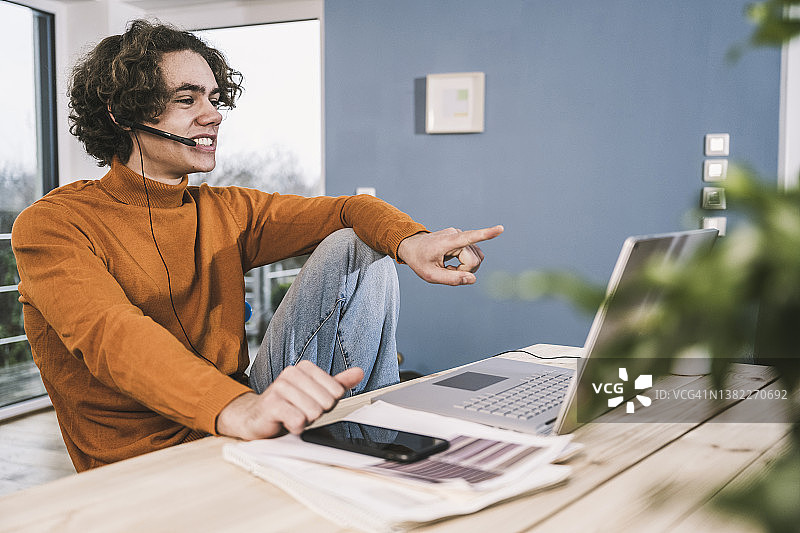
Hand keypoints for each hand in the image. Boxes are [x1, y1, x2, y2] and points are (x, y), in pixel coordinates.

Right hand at [216, 360, 363, 439]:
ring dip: (306, 421)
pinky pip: (298, 420)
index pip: (336, 391)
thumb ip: (338, 382)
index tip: (313, 403)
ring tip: (294, 417)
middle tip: (302, 412)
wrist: (258, 418)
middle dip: (317, 413)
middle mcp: (292, 373)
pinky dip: (296, 427)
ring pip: (313, 412)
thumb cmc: (289, 405)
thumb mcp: (316, 393)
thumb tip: (359, 372)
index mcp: (305, 368)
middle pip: (326, 402)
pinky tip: (287, 423)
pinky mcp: (271, 405)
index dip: (328, 404)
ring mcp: (280, 387)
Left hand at [397, 225, 503, 285]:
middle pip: (474, 260)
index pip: (469, 237)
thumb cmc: (419, 260)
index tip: (500, 228)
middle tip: (448, 270)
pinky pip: (474, 255)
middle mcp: (456, 234)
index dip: (486, 234)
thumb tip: (473, 279)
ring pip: (477, 258)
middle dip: (465, 270)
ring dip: (466, 267)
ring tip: (449, 266)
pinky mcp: (463, 238)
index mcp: (447, 242)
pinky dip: (466, 263)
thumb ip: (452, 279)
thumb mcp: (430, 275)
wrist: (411, 246)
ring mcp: (460, 235)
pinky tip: (453, 262)